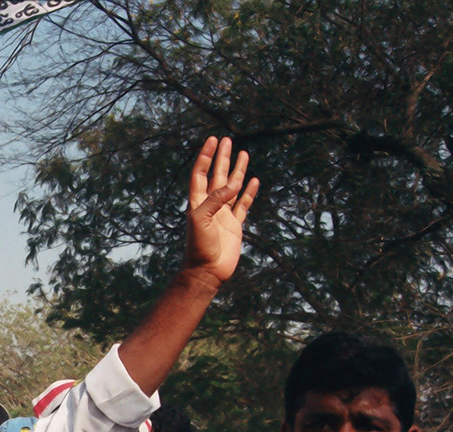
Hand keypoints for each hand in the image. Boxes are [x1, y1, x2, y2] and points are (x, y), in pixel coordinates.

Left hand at [182, 136, 258, 285]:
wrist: (207, 271)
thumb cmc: (199, 246)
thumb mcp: (201, 219)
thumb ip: (216, 198)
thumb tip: (234, 182)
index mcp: (198, 202)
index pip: (201, 174)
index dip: (206, 157)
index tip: (212, 140)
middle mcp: (210, 205)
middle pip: (217, 176)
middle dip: (222, 158)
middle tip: (227, 140)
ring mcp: (223, 214)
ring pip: (232, 187)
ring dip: (237, 171)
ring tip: (243, 153)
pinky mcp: (235, 225)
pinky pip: (243, 204)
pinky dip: (249, 192)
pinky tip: (254, 180)